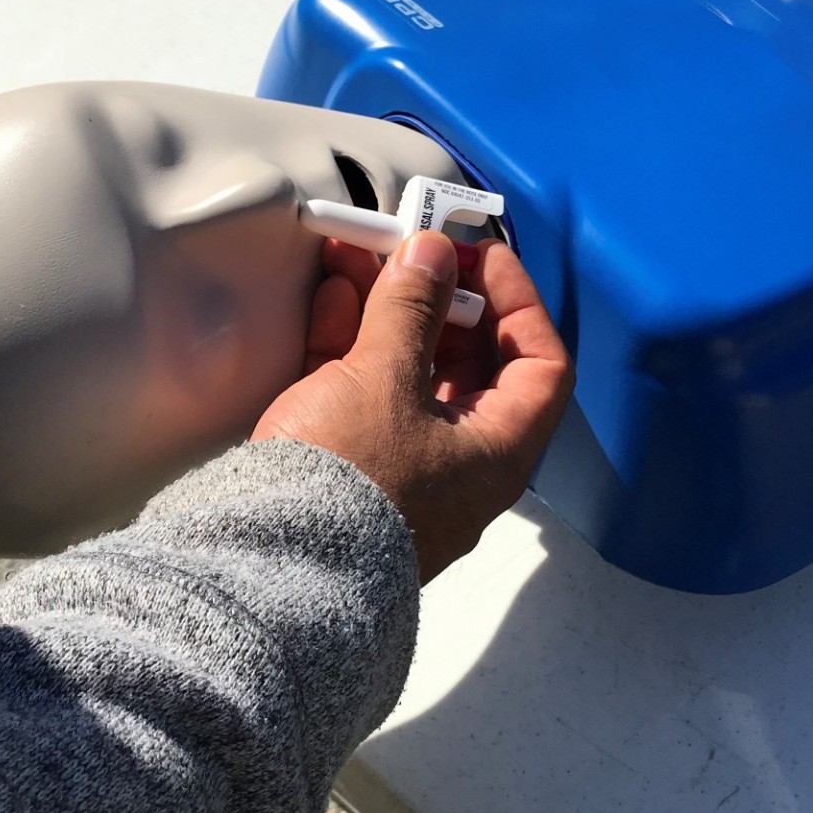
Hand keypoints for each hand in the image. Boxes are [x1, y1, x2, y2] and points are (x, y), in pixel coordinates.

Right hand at [252, 231, 572, 582]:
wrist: (272, 564)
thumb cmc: (352, 475)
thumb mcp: (385, 379)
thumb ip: (411, 309)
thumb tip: (433, 254)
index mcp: (497, 451)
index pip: (540, 366)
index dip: (518, 301)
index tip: (479, 255)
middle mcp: (459, 461)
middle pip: (470, 364)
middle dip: (440, 297)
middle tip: (412, 248)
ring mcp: (402, 464)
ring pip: (409, 371)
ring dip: (388, 310)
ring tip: (359, 252)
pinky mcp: (350, 465)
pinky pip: (363, 391)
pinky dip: (351, 342)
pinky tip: (331, 295)